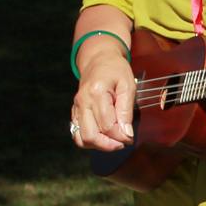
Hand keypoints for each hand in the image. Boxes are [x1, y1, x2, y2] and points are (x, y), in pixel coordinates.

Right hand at [70, 37, 135, 151]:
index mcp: (96, 93)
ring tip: (113, 141)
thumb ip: (126, 110)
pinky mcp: (74, 112)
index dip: (120, 136)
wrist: (99, 60)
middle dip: (108, 145)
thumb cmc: (116, 70)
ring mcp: (76, 108)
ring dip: (98, 145)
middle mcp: (82, 102)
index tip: (130, 137)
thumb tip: (126, 134)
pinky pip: (77, 133)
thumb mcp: (128, 85)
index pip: (107, 126)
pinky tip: (103, 136)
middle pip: (90, 136)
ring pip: (81, 138)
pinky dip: (90, 140)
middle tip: (122, 143)